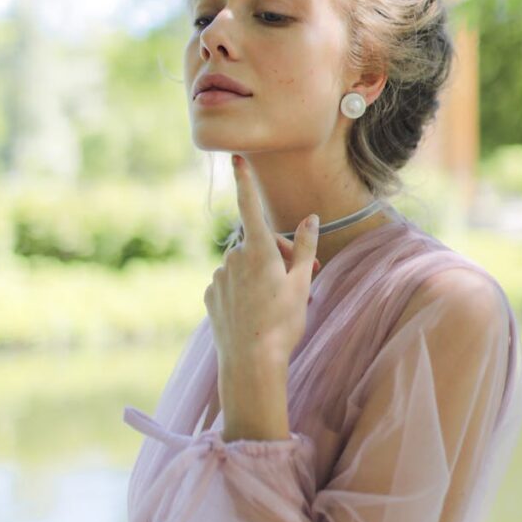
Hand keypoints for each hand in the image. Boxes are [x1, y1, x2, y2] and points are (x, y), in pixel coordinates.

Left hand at [203, 154, 319, 376]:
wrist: (251, 363)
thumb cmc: (283, 322)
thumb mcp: (301, 283)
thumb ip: (306, 247)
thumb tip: (310, 218)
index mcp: (258, 250)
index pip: (250, 206)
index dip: (245, 180)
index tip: (236, 158)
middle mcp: (233, 257)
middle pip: (258, 243)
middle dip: (279, 254)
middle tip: (304, 278)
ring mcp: (219, 276)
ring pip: (244, 264)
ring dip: (261, 274)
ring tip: (279, 301)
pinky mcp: (210, 295)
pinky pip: (230, 283)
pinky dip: (244, 290)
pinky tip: (256, 312)